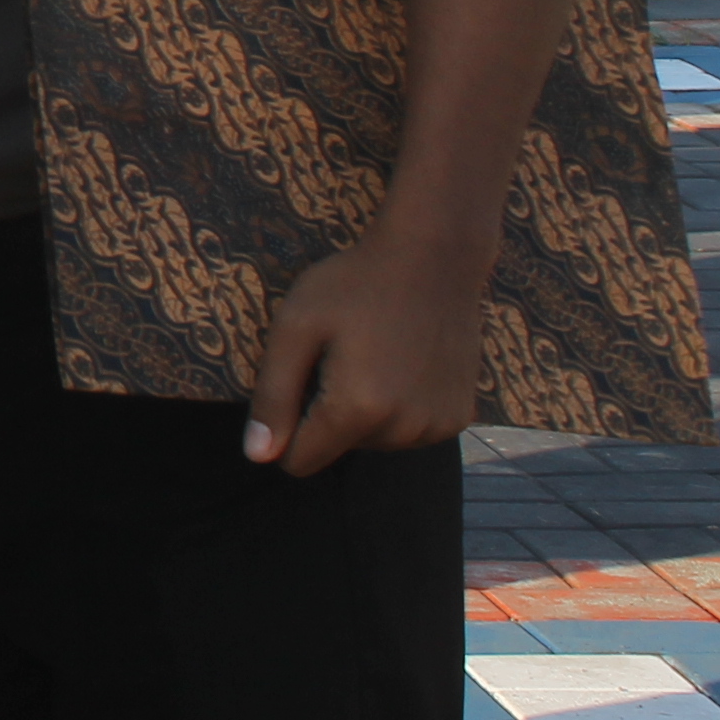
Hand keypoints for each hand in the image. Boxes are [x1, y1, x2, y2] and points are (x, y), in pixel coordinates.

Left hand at [245, 224, 492, 475]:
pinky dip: (399, 408)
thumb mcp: (295, 328)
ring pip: (374, 443)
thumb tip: (259, 457)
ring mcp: (438, 426)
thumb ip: (274, 396)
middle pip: (339, 449)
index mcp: (358, 409)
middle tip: (339, 356)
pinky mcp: (460, 418)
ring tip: (372, 356)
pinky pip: (409, 431)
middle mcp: (404, 429)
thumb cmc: (354, 285)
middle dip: (327, 412)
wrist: (434, 258)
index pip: (301, 461)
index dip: (285, 430)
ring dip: (364, 412)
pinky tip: (403, 365)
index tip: (293, 384)